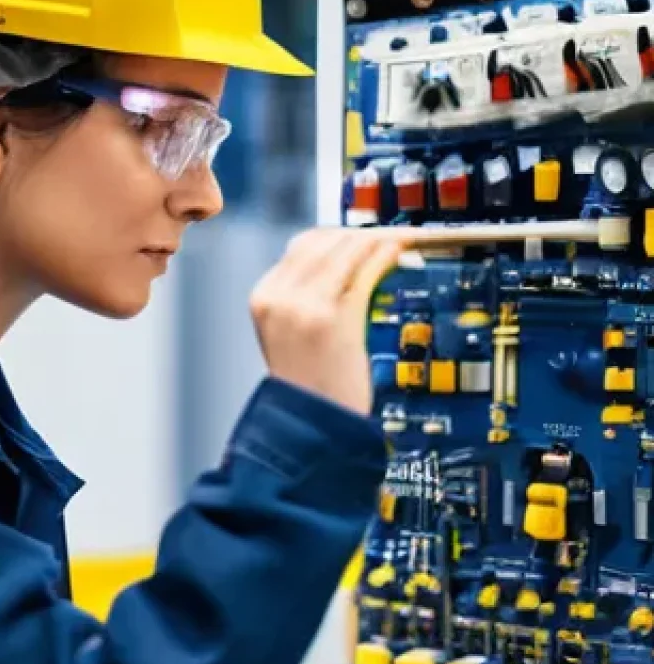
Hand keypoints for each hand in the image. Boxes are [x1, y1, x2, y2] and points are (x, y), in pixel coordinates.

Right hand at [249, 228, 406, 415]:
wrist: (310, 428)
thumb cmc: (308, 386)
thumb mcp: (290, 333)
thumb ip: (305, 296)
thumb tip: (345, 260)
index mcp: (264, 297)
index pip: (302, 246)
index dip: (338, 236)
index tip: (362, 238)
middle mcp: (279, 297)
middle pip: (325, 241)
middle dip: (360, 234)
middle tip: (388, 237)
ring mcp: (305, 307)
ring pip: (347, 251)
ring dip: (378, 241)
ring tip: (399, 242)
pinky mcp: (336, 319)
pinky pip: (365, 273)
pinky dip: (386, 257)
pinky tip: (399, 255)